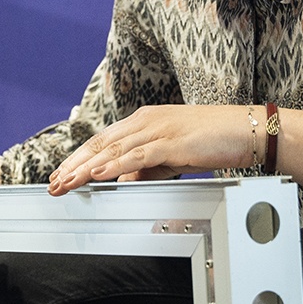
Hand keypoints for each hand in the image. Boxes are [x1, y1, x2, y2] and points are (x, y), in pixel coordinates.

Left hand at [48, 104, 257, 195]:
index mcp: (145, 120)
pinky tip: (100, 174)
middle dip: (74, 164)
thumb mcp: (172, 157)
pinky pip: (139, 155)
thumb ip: (146, 168)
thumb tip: (122, 181)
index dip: (79, 157)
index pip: (103, 140)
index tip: (62, 173)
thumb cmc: (214, 141)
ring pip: (114, 149)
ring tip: (68, 182)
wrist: (248, 130)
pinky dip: (117, 164)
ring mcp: (159, 129)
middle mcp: (147, 120)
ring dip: (87, 167)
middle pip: (101, 143)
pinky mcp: (173, 142)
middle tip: (54, 183)